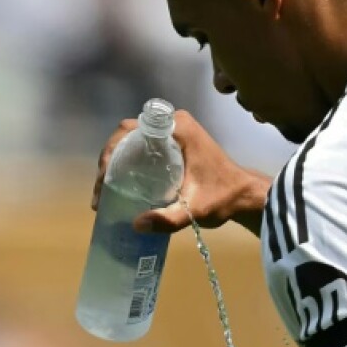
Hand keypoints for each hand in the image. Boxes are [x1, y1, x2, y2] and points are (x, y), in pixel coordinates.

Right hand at [91, 110, 272, 235]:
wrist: (244, 196)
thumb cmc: (223, 197)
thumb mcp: (195, 209)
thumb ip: (169, 219)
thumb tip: (136, 224)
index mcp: (177, 128)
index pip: (132, 128)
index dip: (112, 148)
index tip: (104, 174)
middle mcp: (174, 122)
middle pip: (128, 132)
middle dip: (110, 158)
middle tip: (102, 187)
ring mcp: (174, 130)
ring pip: (134, 138)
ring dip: (117, 159)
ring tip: (107, 189)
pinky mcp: (175, 141)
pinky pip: (144, 144)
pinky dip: (130, 160)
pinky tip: (122, 184)